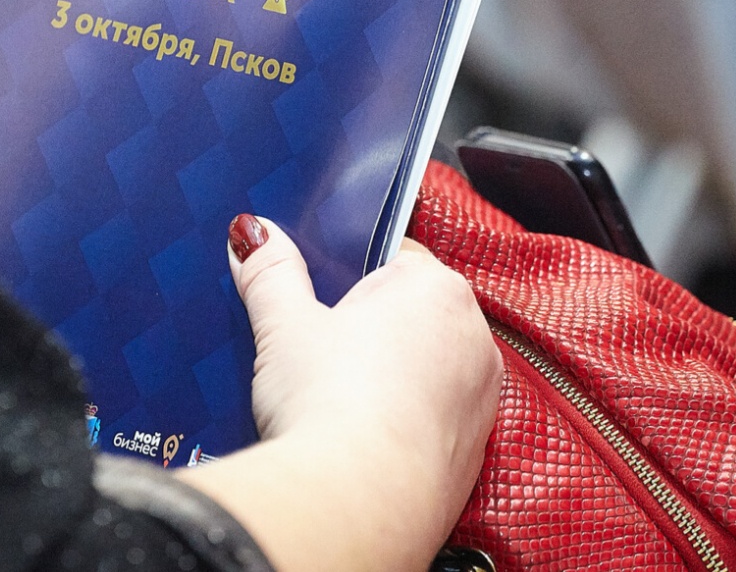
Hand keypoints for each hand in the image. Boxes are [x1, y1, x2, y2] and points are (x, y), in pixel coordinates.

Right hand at [182, 213, 499, 570]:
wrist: (357, 503)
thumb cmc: (328, 403)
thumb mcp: (284, 326)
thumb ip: (270, 271)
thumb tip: (253, 232)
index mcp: (436, 287)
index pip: (393, 255)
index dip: (348, 274)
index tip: (318, 301)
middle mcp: (474, 335)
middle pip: (414, 312)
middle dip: (372, 326)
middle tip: (320, 351)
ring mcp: (482, 397)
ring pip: (429, 367)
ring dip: (393, 375)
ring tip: (338, 398)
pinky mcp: (475, 451)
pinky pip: (435, 418)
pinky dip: (405, 422)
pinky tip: (362, 437)